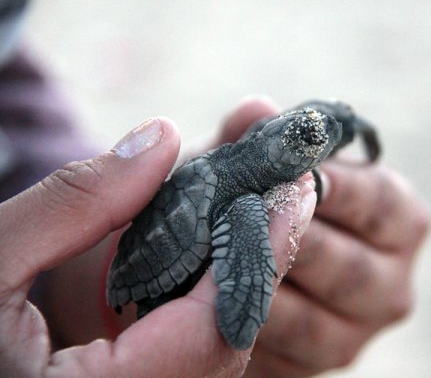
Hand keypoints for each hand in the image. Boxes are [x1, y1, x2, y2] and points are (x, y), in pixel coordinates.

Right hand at [0, 116, 315, 376]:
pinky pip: (192, 359)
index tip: (292, 194)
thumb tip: (160, 139)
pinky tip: (215, 257)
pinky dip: (211, 305)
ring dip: (242, 283)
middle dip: (261, 266)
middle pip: (225, 344)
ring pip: (215, 356)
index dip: (258, 258)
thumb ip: (74, 202)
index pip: (213, 332)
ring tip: (261, 217)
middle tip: (286, 197)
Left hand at [218, 97, 430, 376]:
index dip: (339, 187)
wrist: (232, 266)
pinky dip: (249, 326)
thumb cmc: (256, 201)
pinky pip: (285, 354)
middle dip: (294, 239)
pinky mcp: (320, 363)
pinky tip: (213, 300)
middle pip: (351, 268)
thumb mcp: (256, 165)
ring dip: (265, 287)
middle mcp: (392, 282)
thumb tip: (258, 108)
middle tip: (245, 214)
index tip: (292, 170)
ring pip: (317, 320)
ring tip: (219, 256)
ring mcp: (358, 330)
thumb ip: (259, 138)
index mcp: (398, 221)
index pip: (383, 202)